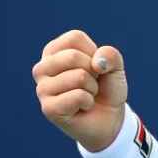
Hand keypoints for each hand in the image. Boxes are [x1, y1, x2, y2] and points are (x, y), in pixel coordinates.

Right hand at [32, 30, 127, 151]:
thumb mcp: (115, 66)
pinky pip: (78, 96)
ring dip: (92, 88)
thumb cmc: (106, 88)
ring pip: (78, 76)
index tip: (93, 67)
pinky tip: (82, 108)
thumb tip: (97, 63)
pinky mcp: (48, 108)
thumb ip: (110, 54)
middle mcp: (42, 68)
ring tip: (86, 95)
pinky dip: (89, 102)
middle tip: (90, 84)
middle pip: (74, 56)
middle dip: (93, 72)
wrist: (109, 119)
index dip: (93, 53)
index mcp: (53, 51)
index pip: (75, 38)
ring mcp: (42, 89)